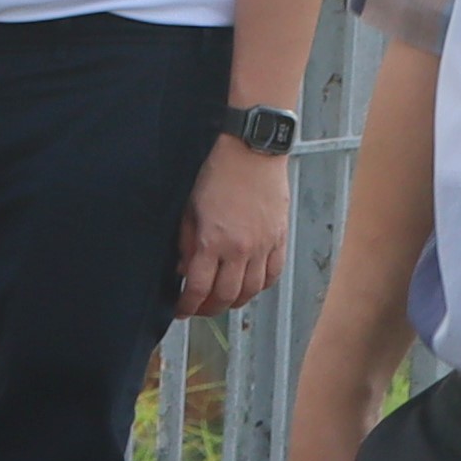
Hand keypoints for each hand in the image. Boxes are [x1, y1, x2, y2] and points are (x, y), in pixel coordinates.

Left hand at [174, 136, 293, 318]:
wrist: (252, 150)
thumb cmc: (217, 172)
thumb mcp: (189, 208)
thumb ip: (186, 243)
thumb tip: (185, 271)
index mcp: (212, 241)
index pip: (199, 289)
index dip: (187, 306)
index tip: (180, 311)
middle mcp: (240, 249)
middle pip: (226, 296)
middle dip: (209, 308)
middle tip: (199, 308)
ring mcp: (264, 245)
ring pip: (252, 291)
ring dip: (235, 301)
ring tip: (222, 299)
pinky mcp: (280, 238)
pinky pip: (273, 274)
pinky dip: (260, 286)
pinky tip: (249, 285)